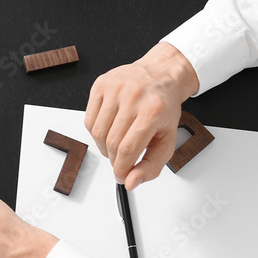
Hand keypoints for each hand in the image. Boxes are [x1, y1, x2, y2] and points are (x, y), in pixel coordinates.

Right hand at [85, 42, 198, 189]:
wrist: (159, 75)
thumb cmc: (163, 107)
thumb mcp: (168, 139)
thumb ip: (152, 165)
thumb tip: (131, 181)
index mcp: (153, 111)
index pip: (128, 149)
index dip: (121, 168)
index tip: (121, 176)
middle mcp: (133, 97)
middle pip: (111, 142)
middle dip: (113, 159)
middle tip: (120, 160)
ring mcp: (115, 89)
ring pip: (97, 132)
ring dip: (103, 147)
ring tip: (115, 145)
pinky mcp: (100, 85)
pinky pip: (89, 119)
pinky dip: (95, 132)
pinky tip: (108, 130)